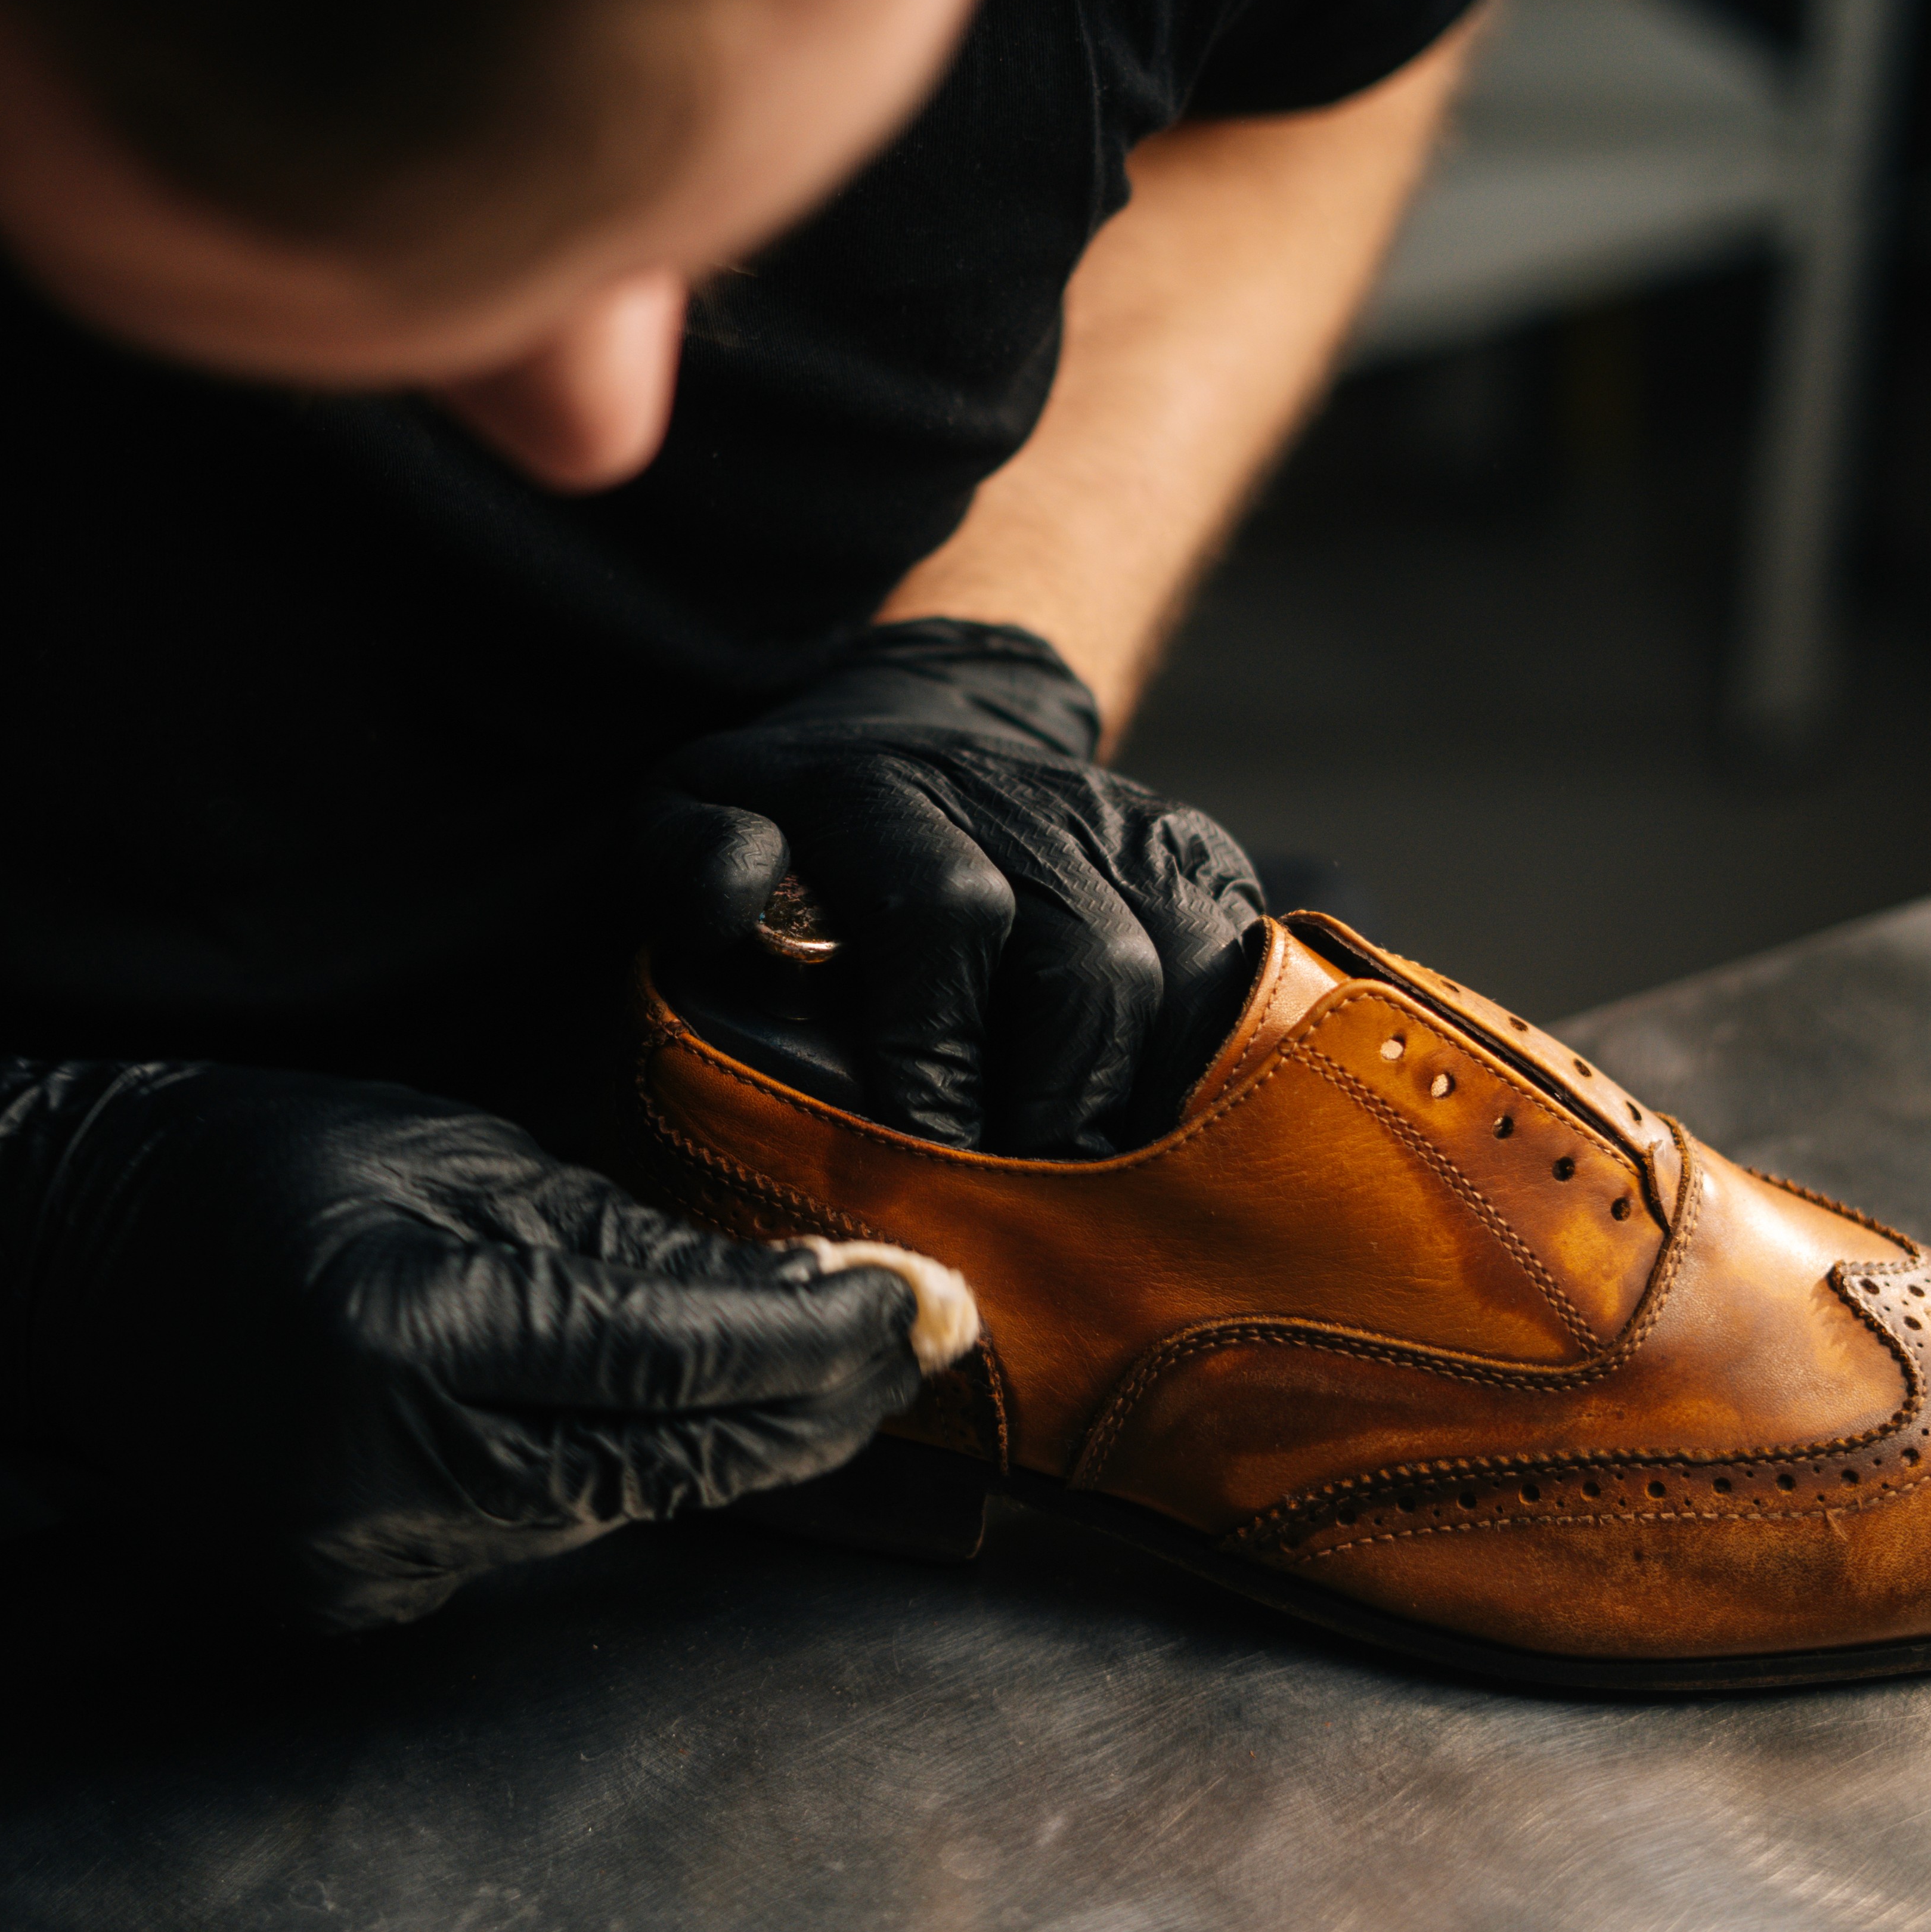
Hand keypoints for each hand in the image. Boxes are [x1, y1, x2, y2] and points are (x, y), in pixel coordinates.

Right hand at [0, 1041, 930, 1628]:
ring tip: (810, 1370)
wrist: (47, 1260)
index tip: (925, 1303)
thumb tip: (783, 1283)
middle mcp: (391, 1470)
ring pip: (612, 1511)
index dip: (819, 1335)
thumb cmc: (247, 1161)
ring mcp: (364, 1556)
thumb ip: (616, 1236)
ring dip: (715, 1443)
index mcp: (412, 1329)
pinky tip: (643, 1420)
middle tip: (912, 1345)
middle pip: (668, 1462)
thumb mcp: (448, 1149)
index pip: (674, 1355)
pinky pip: (527, 1541)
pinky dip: (598, 1479)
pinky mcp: (350, 1597)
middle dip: (807, 1406)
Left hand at [638, 619, 1266, 1159]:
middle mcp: (1021, 797)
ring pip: (1184, 984)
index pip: (943, 915)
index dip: (937, 1051)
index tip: (924, 1150)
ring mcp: (1125, 827)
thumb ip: (691, 865)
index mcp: (885, 791)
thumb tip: (728, 900)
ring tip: (1084, 1184)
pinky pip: (1239, 977)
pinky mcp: (1199, 860)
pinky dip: (1202, 1067)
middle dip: (1056, 1107)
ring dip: (1136, 1102)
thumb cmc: (796, 825)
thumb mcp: (700, 818)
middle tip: (1021, 1203)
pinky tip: (1145, 1125)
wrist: (921, 728)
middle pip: (1092, 968)